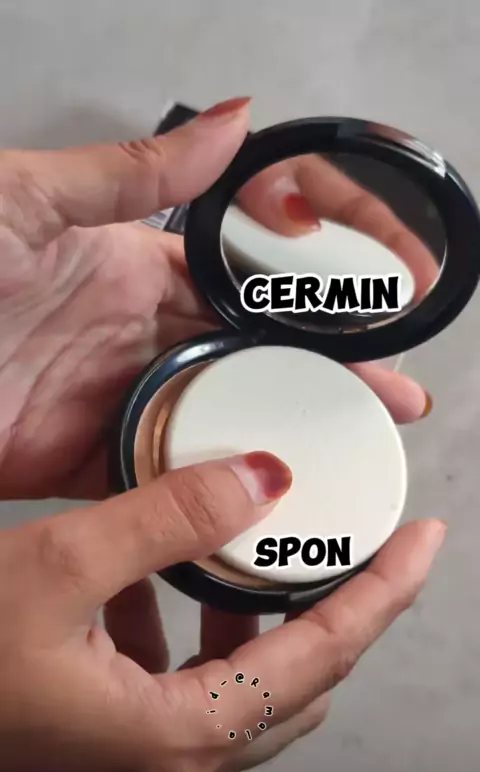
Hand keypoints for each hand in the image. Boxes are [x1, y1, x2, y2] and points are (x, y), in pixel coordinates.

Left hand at [0, 98, 430, 501]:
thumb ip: (131, 172)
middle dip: (310, 392)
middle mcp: (127, 340)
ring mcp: (105, 404)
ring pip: (206, 432)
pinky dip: (197, 500)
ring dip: (266, 450)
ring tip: (334, 470)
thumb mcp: (27, 198)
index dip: (302, 320)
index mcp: (127, 271)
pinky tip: (248, 511)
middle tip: (378, 417)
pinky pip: (151, 486)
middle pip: (239, 370)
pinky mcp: (72, 464)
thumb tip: (230, 125)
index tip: (363, 341)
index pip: (239, 296)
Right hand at [0, 449, 445, 771]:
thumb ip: (167, 519)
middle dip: (334, 610)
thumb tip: (263, 479)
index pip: (325, 657)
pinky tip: (163, 596)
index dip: (383, 592)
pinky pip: (189, 697)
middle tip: (351, 543)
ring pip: (247, 695)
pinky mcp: (107, 756)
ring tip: (257, 559)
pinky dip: (199, 644)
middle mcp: (168, 769)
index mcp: (174, 737)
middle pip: (299, 684)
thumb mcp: (57, 566)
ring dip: (260, 627)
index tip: (425, 541)